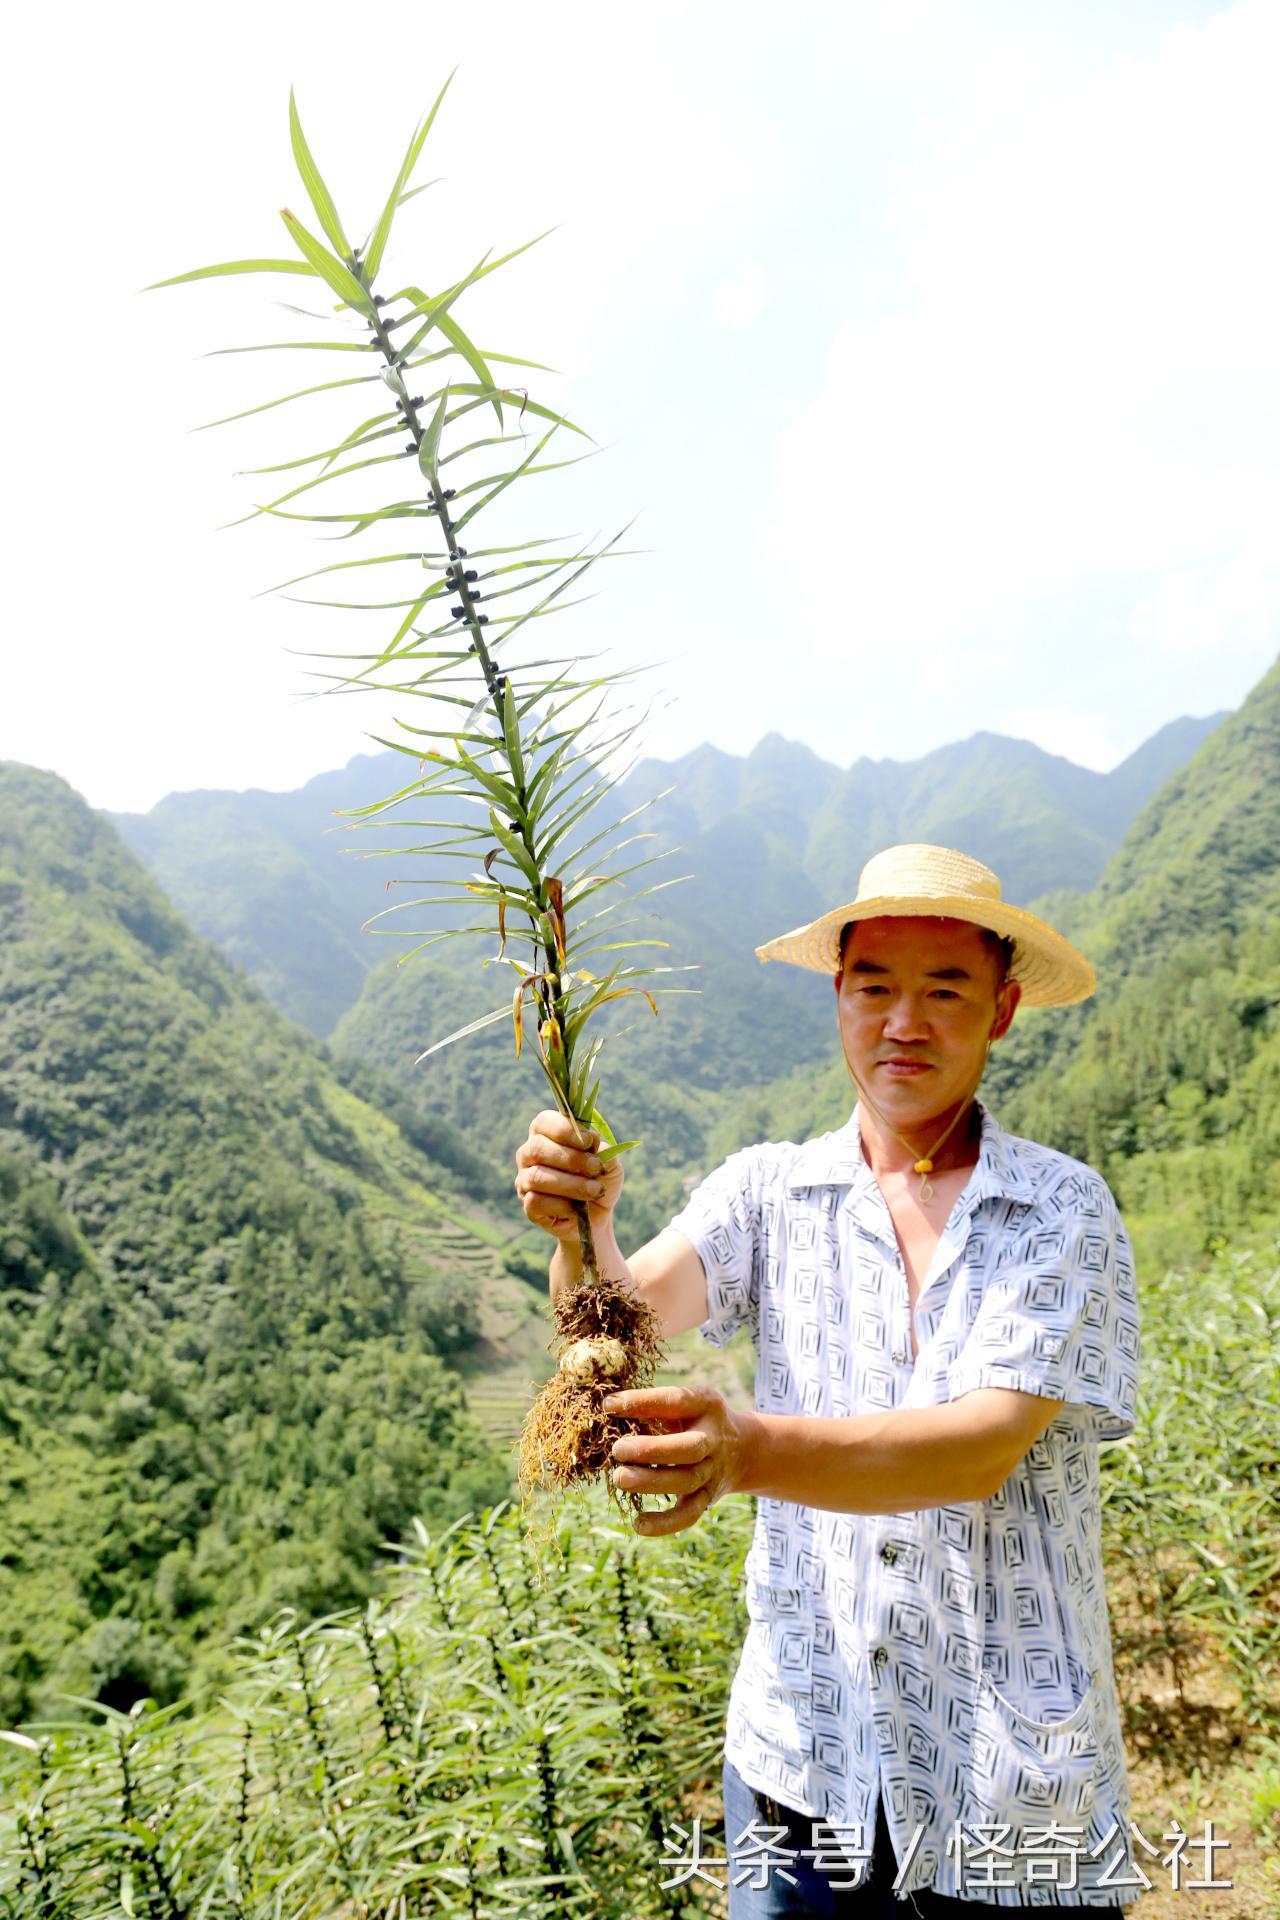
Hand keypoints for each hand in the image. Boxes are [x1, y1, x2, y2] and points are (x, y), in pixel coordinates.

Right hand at [514, 1109, 624, 1241]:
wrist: (598, 1215)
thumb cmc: (599, 1180)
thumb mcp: (608, 1162)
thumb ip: (602, 1149)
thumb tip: (592, 1142)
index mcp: (546, 1134)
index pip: (544, 1122)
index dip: (565, 1129)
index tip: (590, 1141)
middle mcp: (529, 1154)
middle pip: (538, 1148)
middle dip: (572, 1158)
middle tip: (596, 1168)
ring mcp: (524, 1180)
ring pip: (537, 1177)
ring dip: (572, 1184)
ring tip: (596, 1190)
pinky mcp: (528, 1206)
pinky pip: (536, 1202)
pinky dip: (562, 1205)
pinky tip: (578, 1208)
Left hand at [601, 1384, 755, 1536]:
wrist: (741, 1448)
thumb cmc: (693, 1419)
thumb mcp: (684, 1403)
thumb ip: (653, 1405)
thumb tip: (607, 1409)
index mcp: (706, 1404)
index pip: (676, 1400)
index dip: (643, 1402)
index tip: (609, 1405)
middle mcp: (714, 1437)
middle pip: (689, 1447)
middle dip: (652, 1450)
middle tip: (618, 1449)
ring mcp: (713, 1470)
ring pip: (686, 1481)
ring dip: (651, 1482)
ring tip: (619, 1478)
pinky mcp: (707, 1498)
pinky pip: (689, 1515)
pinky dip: (664, 1524)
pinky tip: (638, 1523)